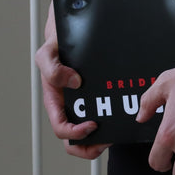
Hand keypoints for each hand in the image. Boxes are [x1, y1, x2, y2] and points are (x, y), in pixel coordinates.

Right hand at [35, 1, 109, 158]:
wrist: (72, 30)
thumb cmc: (56, 46)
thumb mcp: (47, 54)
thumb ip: (53, 69)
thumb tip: (73, 82)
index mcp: (56, 101)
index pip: (62, 129)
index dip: (76, 134)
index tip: (93, 126)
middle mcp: (71, 104)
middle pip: (78, 137)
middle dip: (92, 144)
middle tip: (110, 139)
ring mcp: (86, 99)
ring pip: (95, 125)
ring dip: (107, 131)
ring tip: (121, 126)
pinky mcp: (100, 90)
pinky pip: (107, 105)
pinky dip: (115, 111)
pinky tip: (127, 106)